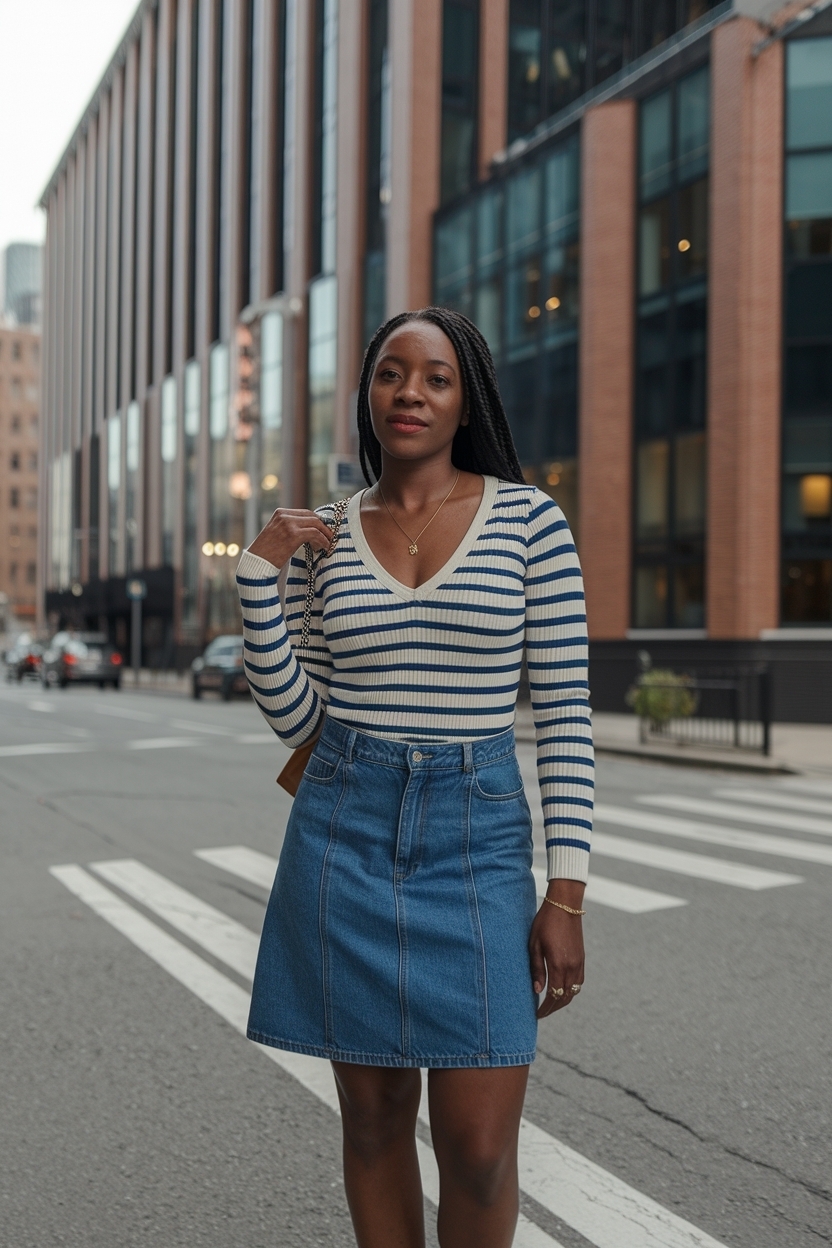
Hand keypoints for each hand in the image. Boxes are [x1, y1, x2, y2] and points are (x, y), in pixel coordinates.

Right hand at [248, 508, 335, 569]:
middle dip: (324, 527)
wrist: (256, 563)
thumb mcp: (276, 534)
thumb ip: (290, 528)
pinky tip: (324, 548)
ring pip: (316, 523)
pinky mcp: (293, 535)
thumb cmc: (266, 553)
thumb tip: (310, 532)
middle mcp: (284, 515)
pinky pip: (315, 534)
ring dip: (326, 534)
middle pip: (312, 516)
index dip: (317, 522)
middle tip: (330, 538)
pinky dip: (323, 540)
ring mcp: (288, 524)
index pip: (305, 513)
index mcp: (280, 513)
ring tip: (328, 544)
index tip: (324, 531)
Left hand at [529, 880, 584, 1018]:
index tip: (537, 1015)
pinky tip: (562, 990)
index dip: (546, 1008)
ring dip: (563, 1000)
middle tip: (542, 1013)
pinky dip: (571, 990)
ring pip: (574, 991)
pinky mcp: (582, 958)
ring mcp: (579, 962)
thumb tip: (537, 990)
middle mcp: (572, 967)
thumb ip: (536, 969)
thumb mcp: (534, 945)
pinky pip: (579, 981)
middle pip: (565, 997)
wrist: (565, 905)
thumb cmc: (545, 923)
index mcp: (559, 964)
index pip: (553, 995)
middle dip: (554, 1008)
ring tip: (551, 1004)